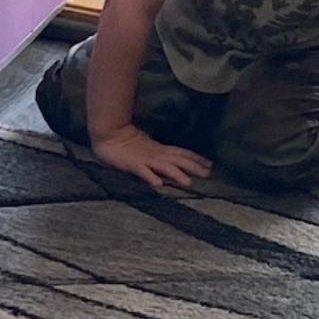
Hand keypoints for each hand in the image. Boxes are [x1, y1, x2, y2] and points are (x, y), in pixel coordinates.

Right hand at [92, 124, 212, 188]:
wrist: (109, 133)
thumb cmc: (126, 142)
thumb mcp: (146, 148)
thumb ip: (158, 156)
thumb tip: (171, 165)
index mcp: (159, 150)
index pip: (180, 153)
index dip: (195, 158)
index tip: (210, 164)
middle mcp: (155, 154)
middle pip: (177, 160)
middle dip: (193, 166)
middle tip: (208, 173)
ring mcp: (144, 159)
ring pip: (163, 167)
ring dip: (176, 174)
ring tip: (188, 182)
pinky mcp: (132, 164)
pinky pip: (142, 172)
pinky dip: (150, 177)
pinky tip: (158, 184)